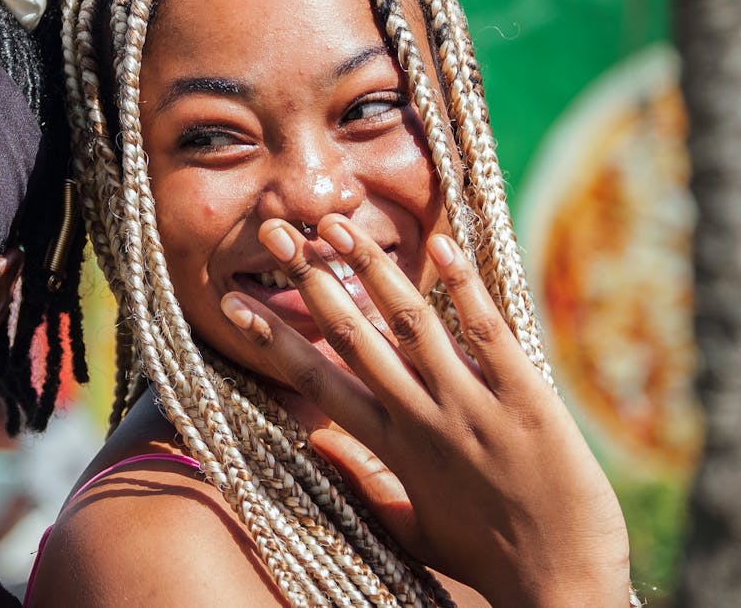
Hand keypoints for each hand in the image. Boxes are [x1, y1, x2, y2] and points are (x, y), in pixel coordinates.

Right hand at [220, 215, 630, 607]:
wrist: (563, 586)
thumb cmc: (486, 558)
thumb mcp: (411, 528)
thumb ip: (363, 483)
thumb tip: (313, 446)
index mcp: (391, 449)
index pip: (316, 383)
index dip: (274, 340)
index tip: (235, 306)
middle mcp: (422, 421)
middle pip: (356, 339)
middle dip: (316, 283)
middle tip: (284, 237)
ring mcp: (473, 408)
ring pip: (412, 324)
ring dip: (374, 270)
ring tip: (340, 226)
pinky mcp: (528, 401)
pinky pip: (489, 332)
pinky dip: (465, 286)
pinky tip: (443, 246)